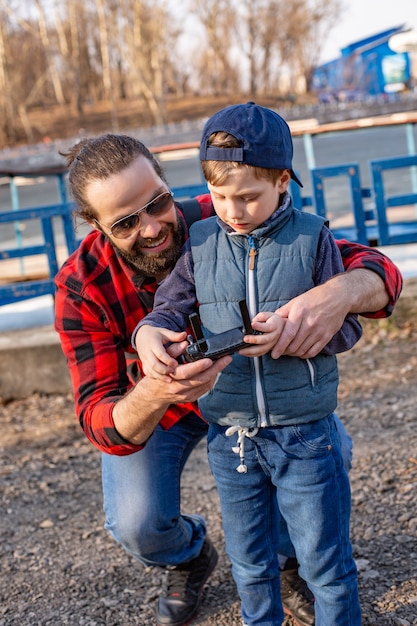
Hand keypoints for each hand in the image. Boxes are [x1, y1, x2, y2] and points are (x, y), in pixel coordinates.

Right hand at [113, 355, 231, 445]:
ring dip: (216, 373)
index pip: (188, 372)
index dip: (200, 366)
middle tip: (226, 359)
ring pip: (205, 385)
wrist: (153, 394)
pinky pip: (204, 389)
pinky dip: (211, 380)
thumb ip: (173, 351)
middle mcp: (179, 389)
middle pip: (201, 379)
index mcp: (172, 377)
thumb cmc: (159, 373)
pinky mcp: (190, 399)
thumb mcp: (162, 359)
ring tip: (223, 363)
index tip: (211, 359)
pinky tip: (215, 372)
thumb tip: (185, 343)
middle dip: (216, 368)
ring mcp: (185, 396)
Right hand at [135, 325, 187, 380]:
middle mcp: (147, 352)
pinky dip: (155, 377)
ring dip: (160, 376)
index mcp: (153, 343)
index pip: (160, 354)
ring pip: (150, 370)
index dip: (168, 360)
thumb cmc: (155, 334)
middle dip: (164, 370)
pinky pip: (148, 372)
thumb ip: (175, 335)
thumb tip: (185, 335)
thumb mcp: (164, 332)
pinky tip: (163, 379)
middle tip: (174, 371)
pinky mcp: (144, 364)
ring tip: (170, 379)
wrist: (141, 336)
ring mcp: (144, 359)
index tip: (176, 364)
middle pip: (154, 364)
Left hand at [239, 311, 284, 356]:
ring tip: (241, 350)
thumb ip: (261, 317)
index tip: (252, 324)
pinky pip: (261, 353)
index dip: (260, 326)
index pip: (268, 327)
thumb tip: (253, 321)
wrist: (282, 328)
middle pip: (265, 339)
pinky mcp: (269, 349)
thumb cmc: (273, 321)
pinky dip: (252, 354)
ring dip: (251, 351)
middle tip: (245, 339)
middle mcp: (275, 336)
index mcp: (275, 326)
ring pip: (263, 349)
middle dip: (254, 340)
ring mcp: (273, 344)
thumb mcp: (268, 315)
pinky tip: (245, 353)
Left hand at [270, 282, 349, 358]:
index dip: (279, 347)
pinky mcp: (327, 336)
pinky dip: (305, 355)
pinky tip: (300, 352)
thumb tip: (270, 320)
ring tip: (289, 352)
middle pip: (294, 345)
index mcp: (299, 313)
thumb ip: (283, 311)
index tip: (273, 354)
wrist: (338, 297)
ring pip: (303, 350)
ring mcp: (319, 331)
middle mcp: (310, 323)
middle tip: (280, 352)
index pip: (287, 335)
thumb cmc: (314, 298)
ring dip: (294, 354)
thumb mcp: (296, 301)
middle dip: (285, 351)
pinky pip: (314, 352)